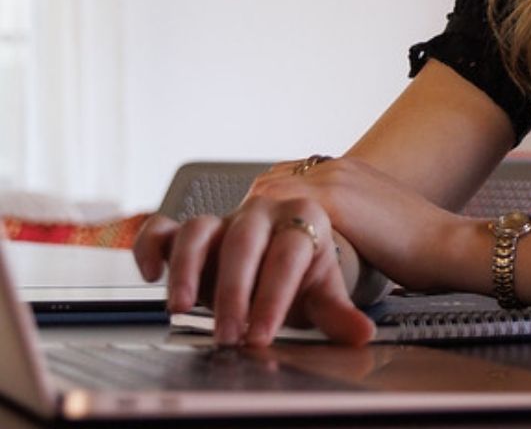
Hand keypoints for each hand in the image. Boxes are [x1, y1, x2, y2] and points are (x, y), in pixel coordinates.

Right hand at [133, 196, 373, 347]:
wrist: (281, 257)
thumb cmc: (303, 274)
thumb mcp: (322, 293)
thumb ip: (337, 313)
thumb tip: (362, 334)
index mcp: (302, 219)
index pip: (287, 255)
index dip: (273, 296)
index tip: (261, 335)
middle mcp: (261, 213)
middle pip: (243, 241)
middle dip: (233, 291)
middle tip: (227, 336)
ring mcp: (224, 220)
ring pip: (199, 229)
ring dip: (186, 268)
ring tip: (181, 308)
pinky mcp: (193, 233)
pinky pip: (164, 227)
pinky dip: (151, 244)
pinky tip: (150, 273)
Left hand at [248, 155, 482, 296]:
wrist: (450, 244)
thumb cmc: (423, 248)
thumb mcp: (378, 229)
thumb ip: (351, 227)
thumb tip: (330, 252)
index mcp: (348, 172)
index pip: (287, 178)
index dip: (265, 208)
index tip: (253, 238)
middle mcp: (338, 168)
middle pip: (269, 183)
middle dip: (246, 218)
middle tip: (233, 257)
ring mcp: (335, 180)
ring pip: (268, 194)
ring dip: (246, 229)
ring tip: (234, 268)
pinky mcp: (336, 200)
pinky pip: (281, 212)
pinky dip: (261, 239)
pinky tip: (254, 268)